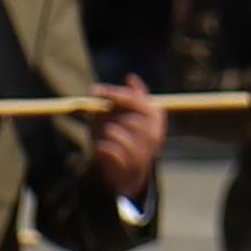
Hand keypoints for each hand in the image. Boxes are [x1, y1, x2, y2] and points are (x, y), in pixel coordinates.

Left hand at [83, 77, 167, 207]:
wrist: (129, 173)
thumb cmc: (127, 137)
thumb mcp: (130, 114)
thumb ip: (132, 96)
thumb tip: (131, 77)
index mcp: (156, 117)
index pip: (135, 99)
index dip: (113, 93)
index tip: (94, 90)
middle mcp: (153, 134)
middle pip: (125, 115)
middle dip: (106, 116)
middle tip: (96, 118)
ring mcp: (143, 151)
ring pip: (114, 131)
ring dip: (102, 131)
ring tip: (102, 134)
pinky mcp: (129, 165)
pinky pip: (109, 149)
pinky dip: (101, 146)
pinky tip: (100, 147)